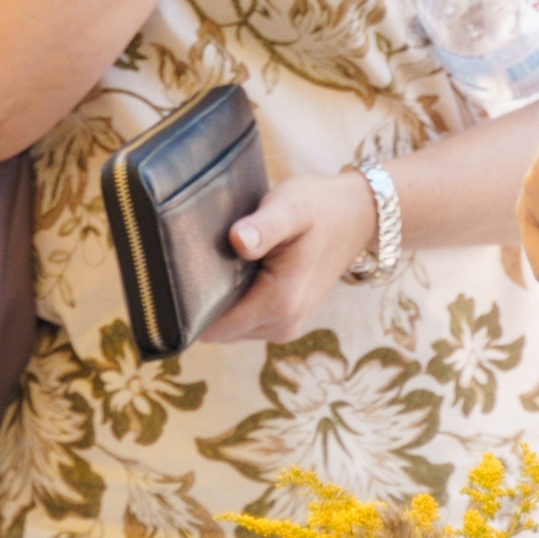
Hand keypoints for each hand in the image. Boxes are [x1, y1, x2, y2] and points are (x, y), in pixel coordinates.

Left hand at [206, 165, 381, 341]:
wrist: (357, 216)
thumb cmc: (319, 207)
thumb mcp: (289, 208)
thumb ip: (263, 227)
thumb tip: (238, 240)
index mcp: (280, 303)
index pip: (213, 326)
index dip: (192, 306)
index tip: (180, 276)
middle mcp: (283, 324)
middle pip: (218, 329)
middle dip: (205, 303)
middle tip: (199, 262)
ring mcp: (285, 327)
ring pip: (230, 327)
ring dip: (221, 302)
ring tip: (221, 264)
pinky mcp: (285, 321)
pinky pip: (245, 321)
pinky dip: (237, 302)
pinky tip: (238, 272)